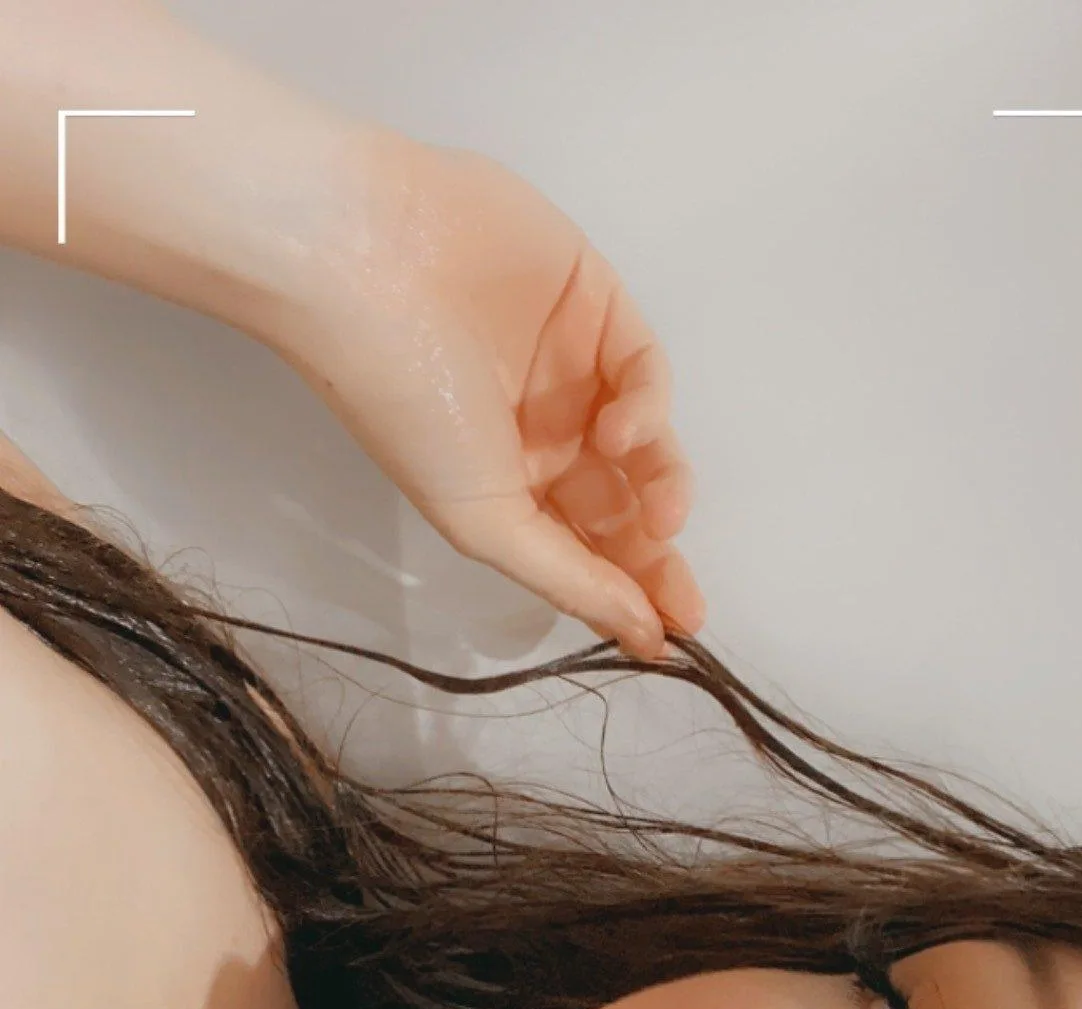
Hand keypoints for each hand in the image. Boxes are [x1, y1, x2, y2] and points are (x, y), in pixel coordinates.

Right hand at [276, 131, 705, 661]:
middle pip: (623, 504)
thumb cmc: (409, 405)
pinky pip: (641, 366)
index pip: (584, 548)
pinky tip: (619, 429)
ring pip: (647, 442)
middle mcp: (542, 430)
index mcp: (506, 486)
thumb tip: (644, 638)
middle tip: (686, 599)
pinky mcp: (594, 298)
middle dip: (655, 554)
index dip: (630, 593)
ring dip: (663, 485)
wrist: (364, 264)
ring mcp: (571, 364)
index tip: (669, 640)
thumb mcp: (483, 520)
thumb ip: (567, 578)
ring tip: (660, 515)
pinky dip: (646, 406)